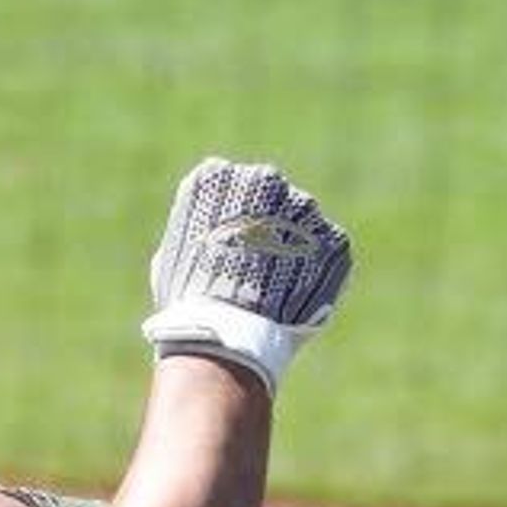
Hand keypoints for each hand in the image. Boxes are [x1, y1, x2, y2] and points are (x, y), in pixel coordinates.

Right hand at [141, 157, 351, 395]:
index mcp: (218, 176)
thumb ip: (198, 237)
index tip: (227, 243)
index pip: (229, 184)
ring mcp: (304, 207)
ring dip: (294, 247)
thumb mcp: (173, 258)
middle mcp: (265, 179)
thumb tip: (207, 242)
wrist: (229, 330)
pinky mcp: (333, 239)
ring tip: (276, 288)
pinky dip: (318, 271)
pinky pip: (327, 252)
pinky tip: (297, 296)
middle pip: (270, 196)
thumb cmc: (189, 299)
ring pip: (302, 223)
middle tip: (255, 266)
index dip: (230, 217)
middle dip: (267, 226)